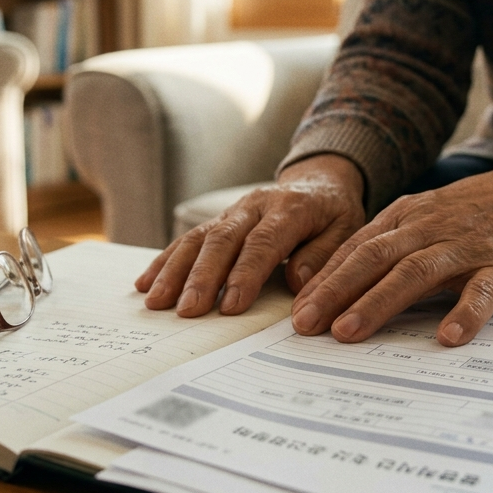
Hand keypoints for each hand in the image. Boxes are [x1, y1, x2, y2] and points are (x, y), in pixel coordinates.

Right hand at [136, 154, 366, 315]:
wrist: (319, 181)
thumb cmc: (333, 213)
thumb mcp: (346, 229)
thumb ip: (324, 255)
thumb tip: (298, 282)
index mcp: (290, 209)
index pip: (263, 243)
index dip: (245, 274)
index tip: (231, 307)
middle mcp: (254, 206)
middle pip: (222, 240)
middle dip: (202, 277)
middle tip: (187, 310)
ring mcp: (231, 212)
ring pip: (198, 238)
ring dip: (174, 271)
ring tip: (156, 301)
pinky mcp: (217, 220)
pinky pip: (187, 238)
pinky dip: (165, 261)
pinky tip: (146, 283)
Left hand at [290, 160, 492, 346]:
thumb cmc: (466, 217)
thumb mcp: (419, 220)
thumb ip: (382, 249)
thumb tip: (331, 290)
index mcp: (403, 218)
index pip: (354, 249)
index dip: (323, 280)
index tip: (296, 311)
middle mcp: (427, 228)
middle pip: (373, 258)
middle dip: (335, 292)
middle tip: (305, 325)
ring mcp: (464, 246)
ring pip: (415, 272)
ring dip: (378, 303)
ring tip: (348, 332)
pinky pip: (482, 291)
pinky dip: (465, 313)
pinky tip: (449, 336)